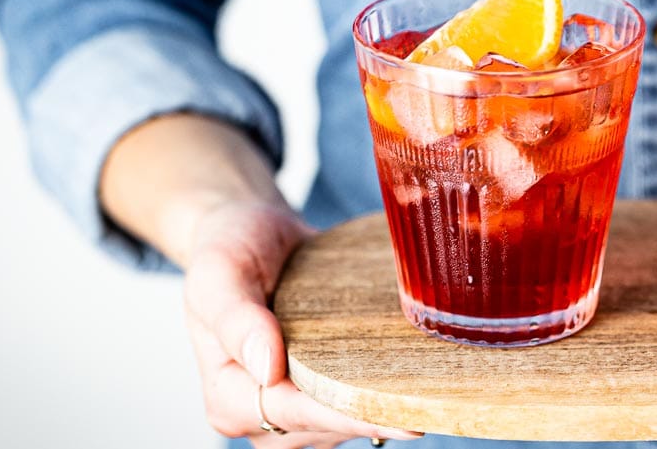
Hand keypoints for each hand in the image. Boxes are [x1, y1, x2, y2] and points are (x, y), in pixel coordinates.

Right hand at [99, 115, 420, 447]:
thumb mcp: (219, 270)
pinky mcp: (317, 390)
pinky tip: (412, 370)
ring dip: (382, 401)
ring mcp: (290, 405)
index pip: (296, 414)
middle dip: (375, 413)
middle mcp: (256, 412)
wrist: (252, 229)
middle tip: (436, 400)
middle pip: (327, 427)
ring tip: (427, 380)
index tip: (406, 416)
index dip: (349, 415)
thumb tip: (268, 368)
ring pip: (345, 420)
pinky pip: (353, 400)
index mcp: (227, 396)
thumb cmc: (231, 246)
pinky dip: (380, 386)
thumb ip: (235, 317)